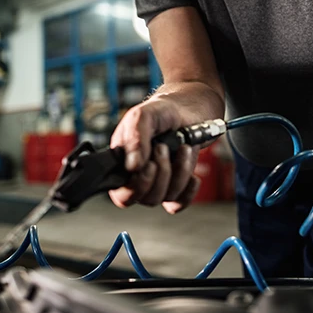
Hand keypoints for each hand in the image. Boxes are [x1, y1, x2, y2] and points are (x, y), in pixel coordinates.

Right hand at [108, 99, 200, 213]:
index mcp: (122, 163)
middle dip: (160, 174)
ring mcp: (158, 182)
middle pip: (144, 198)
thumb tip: (132, 167)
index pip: (120, 194)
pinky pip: (179, 203)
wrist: (187, 110)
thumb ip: (135, 138)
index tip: (148, 165)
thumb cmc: (161, 111)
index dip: (135, 187)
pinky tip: (192, 173)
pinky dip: (188, 189)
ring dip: (178, 173)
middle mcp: (138, 176)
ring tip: (182, 147)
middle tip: (164, 148)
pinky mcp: (177, 184)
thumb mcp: (142, 116)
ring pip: (165, 197)